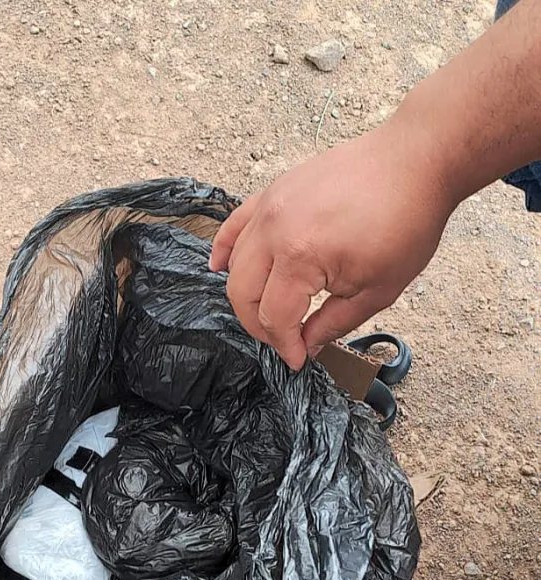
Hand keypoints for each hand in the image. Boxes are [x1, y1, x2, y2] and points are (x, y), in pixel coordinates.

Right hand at [210, 117, 456, 368]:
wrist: (415, 162)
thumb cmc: (406, 221)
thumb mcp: (377, 290)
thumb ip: (333, 323)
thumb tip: (308, 345)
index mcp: (301, 257)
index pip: (275, 316)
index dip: (286, 345)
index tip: (298, 359)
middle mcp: (275, 230)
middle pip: (243, 292)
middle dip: (259, 326)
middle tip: (283, 339)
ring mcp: (270, 206)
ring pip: (236, 263)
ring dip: (246, 294)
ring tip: (268, 311)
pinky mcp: (273, 191)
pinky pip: (235, 224)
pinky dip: (224, 248)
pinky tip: (221, 267)